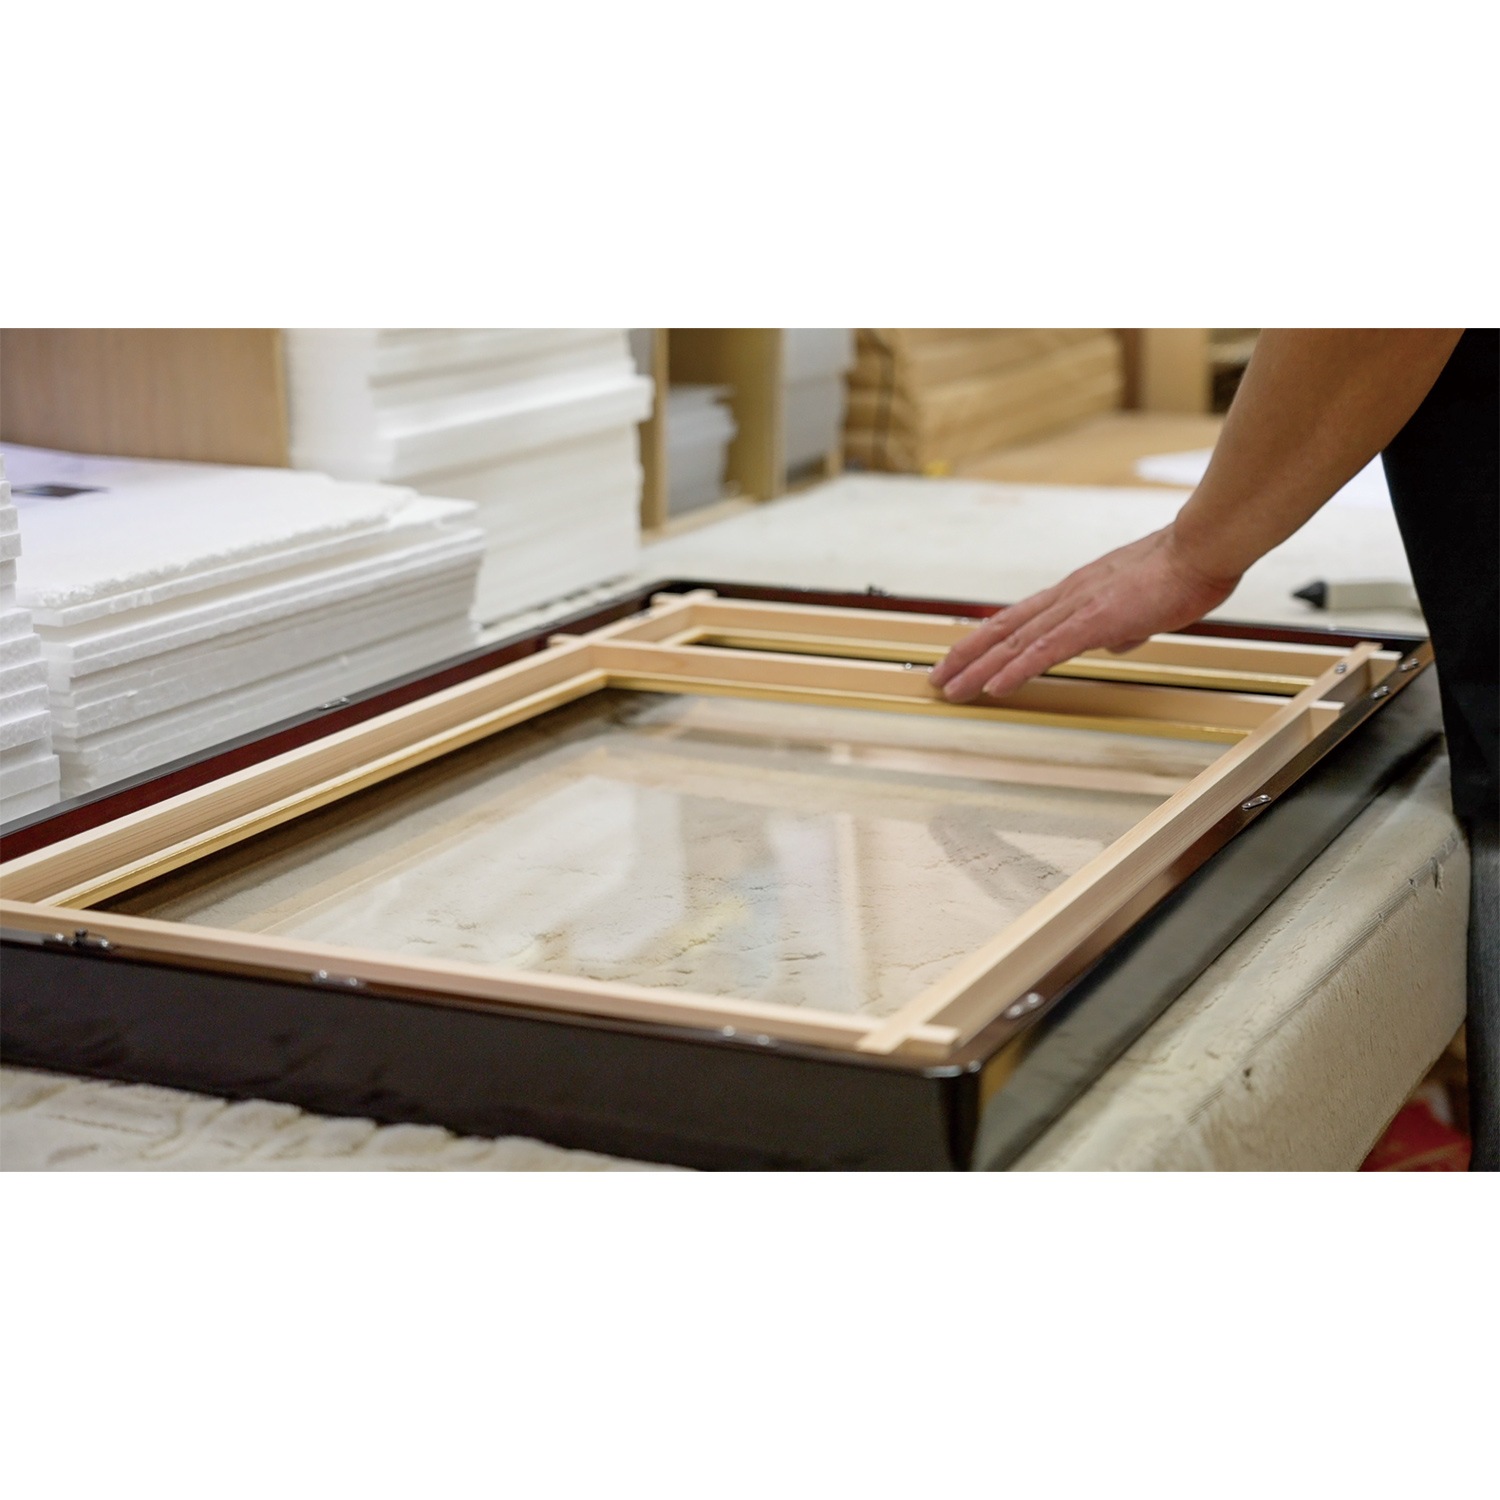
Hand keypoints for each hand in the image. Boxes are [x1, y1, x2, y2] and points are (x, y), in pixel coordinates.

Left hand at [928, 525, 1239, 702]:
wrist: (1202, 548)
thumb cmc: (1183, 573)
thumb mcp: (1142, 607)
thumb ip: (1122, 626)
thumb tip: (1114, 642)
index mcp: (1075, 594)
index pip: (1018, 620)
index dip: (984, 640)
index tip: (960, 658)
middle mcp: (1066, 597)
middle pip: (1003, 630)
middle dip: (966, 657)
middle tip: (938, 679)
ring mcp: (1078, 608)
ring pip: (1016, 643)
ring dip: (979, 669)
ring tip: (952, 689)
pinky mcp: (1096, 621)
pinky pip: (1047, 651)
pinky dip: (1017, 670)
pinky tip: (995, 687)